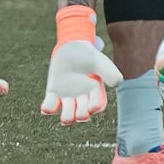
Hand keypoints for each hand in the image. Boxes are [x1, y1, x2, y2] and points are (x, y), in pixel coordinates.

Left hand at [40, 5, 122, 124]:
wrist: (71, 47)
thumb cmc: (88, 56)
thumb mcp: (100, 62)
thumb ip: (110, 72)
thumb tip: (117, 84)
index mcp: (95, 94)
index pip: (97, 105)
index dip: (95, 107)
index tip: (92, 106)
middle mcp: (82, 100)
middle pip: (82, 115)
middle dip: (82, 114)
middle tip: (80, 109)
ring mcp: (67, 98)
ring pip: (68, 116)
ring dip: (67, 116)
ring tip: (67, 111)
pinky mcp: (53, 94)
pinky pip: (50, 106)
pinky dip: (48, 108)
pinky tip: (46, 107)